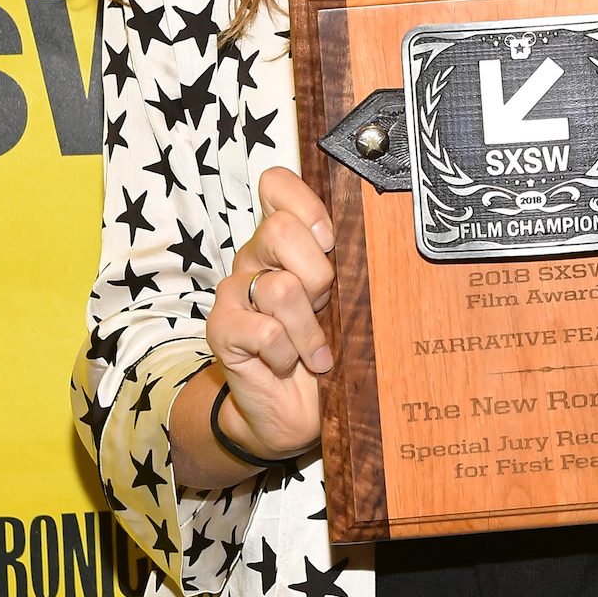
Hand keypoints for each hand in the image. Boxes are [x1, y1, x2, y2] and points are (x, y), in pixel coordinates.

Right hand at [204, 166, 335, 459]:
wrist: (293, 412)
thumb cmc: (323, 348)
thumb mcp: (341, 300)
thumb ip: (344, 264)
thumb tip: (376, 234)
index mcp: (283, 240)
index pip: (277, 185)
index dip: (306, 205)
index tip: (328, 240)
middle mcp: (254, 256)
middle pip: (282, 230)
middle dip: (318, 275)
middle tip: (325, 307)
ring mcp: (234, 291)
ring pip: (281, 287)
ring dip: (308, 329)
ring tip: (313, 351)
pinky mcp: (221, 329)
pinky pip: (266, 332)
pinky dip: (288, 354)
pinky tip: (288, 365)